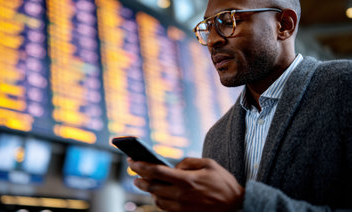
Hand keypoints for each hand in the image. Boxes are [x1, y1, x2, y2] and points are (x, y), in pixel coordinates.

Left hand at [128, 157, 243, 211]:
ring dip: (147, 190)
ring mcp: (182, 207)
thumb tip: (174, 166)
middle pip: (151, 187)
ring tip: (143, 182)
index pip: (156, 172)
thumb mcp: (209, 164)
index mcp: (187, 180)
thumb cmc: (224, 183)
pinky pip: (164, 208)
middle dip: (139, 178)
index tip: (132, 161)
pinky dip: (158, 200)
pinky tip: (157, 193)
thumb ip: (188, 162)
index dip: (141, 166)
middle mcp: (181, 195)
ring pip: (156, 199)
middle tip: (134, 172)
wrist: (237, 206)